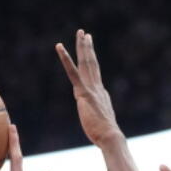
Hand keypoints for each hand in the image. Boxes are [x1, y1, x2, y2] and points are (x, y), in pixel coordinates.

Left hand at [56, 29, 123, 148]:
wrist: (110, 137)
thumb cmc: (106, 137)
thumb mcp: (101, 126)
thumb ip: (98, 119)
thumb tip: (100, 124)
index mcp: (101, 95)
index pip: (95, 75)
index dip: (93, 62)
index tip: (90, 51)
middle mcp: (98, 88)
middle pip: (92, 64)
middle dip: (88, 48)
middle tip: (86, 34)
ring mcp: (91, 89)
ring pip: (86, 63)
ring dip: (82, 46)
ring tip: (81, 33)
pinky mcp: (83, 93)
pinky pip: (73, 72)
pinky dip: (65, 58)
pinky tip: (60, 46)